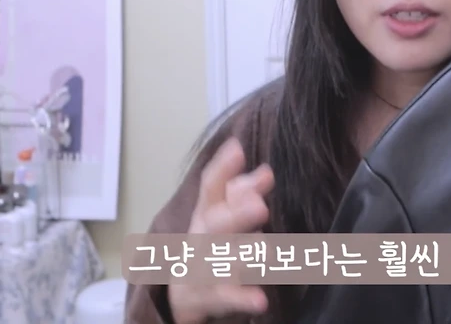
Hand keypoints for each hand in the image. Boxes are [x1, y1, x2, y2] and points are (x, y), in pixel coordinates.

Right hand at [169, 138, 273, 322]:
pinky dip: (242, 299)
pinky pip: (225, 298)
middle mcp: (202, 238)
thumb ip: (244, 191)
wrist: (184, 292)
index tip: (237, 150)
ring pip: (220, 261)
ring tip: (265, 250)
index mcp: (206, 213)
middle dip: (236, 214)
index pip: (210, 188)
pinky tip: (261, 300)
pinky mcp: (209, 297)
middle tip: (259, 206)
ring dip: (242, 255)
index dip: (222, 168)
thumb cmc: (212, 242)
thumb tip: (266, 172)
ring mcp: (203, 268)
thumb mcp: (222, 214)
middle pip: (215, 224)